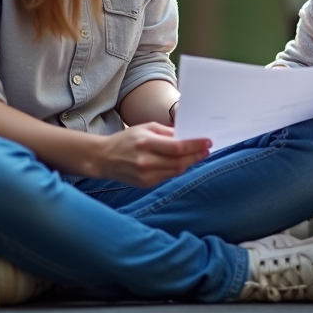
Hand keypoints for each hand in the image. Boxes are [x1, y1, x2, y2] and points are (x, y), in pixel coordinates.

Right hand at [95, 122, 210, 186]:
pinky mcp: (145, 184)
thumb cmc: (126, 140)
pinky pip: (168, 176)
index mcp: (146, 143)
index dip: (195, 145)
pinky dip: (177, 169)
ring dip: (190, 163)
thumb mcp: (146, 128)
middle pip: (180, 161)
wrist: (104, 158)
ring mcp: (145, 175)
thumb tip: (188, 136)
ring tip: (198, 155)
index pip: (178, 147)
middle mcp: (146, 161)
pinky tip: (183, 163)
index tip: (208, 142)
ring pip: (176, 171)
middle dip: (197, 155)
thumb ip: (167, 132)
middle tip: (207, 150)